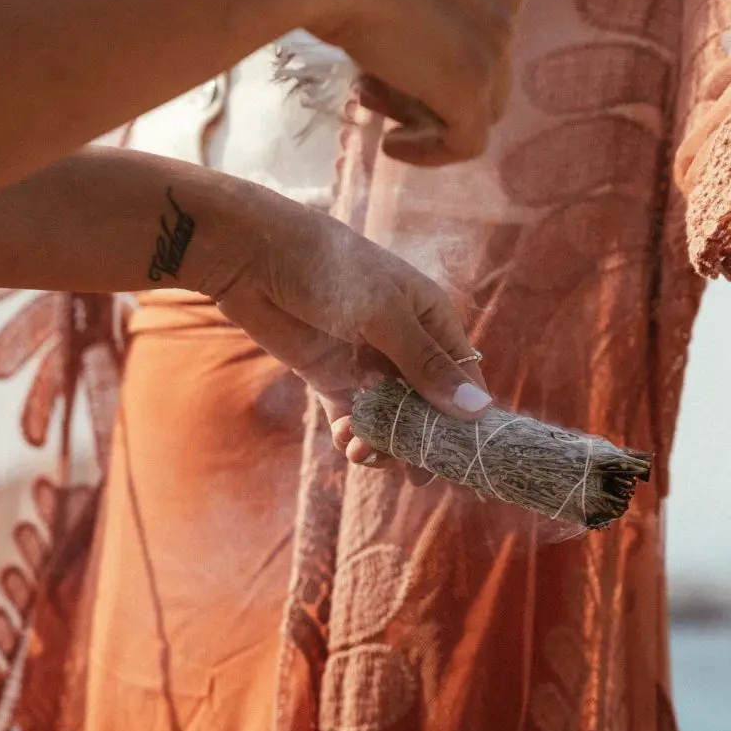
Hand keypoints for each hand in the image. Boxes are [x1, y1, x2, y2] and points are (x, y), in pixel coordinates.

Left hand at [188, 177, 490, 459]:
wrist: (254, 257)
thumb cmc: (329, 268)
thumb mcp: (384, 314)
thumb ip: (424, 364)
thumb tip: (476, 408)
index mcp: (430, 319)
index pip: (462, 375)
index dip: (467, 415)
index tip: (465, 454)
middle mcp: (404, 344)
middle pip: (427, 405)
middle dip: (421, 439)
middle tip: (414, 473)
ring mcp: (366, 362)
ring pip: (390, 418)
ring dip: (384, 442)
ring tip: (364, 451)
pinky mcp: (330, 376)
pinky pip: (353, 417)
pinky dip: (353, 435)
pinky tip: (346, 443)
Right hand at [281, 0, 522, 165]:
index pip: (484, 6)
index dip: (437, 34)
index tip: (387, 39)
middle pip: (484, 55)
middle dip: (428, 72)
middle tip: (369, 79)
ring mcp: (498, 38)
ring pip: (479, 100)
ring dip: (425, 108)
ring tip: (368, 100)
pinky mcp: (473, 83)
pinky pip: (466, 141)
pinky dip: (430, 152)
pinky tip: (391, 147)